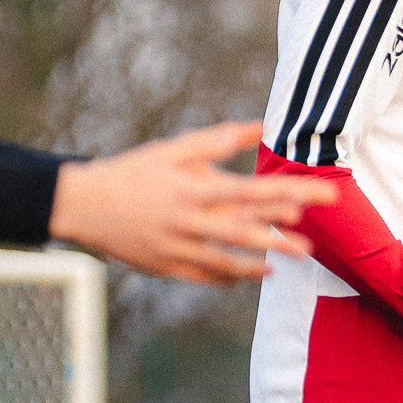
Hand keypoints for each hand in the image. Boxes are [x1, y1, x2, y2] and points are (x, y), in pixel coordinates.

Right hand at [49, 124, 335, 281]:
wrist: (84, 204)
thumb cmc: (133, 171)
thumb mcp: (173, 149)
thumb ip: (216, 140)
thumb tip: (260, 126)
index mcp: (192, 190)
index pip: (251, 191)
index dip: (287, 194)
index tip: (319, 196)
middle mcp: (188, 222)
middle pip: (244, 231)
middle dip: (282, 237)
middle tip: (315, 243)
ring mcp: (177, 249)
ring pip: (227, 260)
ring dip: (262, 260)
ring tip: (294, 260)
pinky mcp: (166, 267)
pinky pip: (204, 276)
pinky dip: (230, 276)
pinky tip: (254, 273)